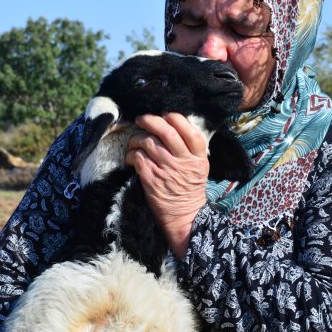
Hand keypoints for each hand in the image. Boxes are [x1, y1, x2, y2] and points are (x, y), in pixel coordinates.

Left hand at [125, 113, 208, 258]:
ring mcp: (167, 170)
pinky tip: (131, 157)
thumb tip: (173, 126)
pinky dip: (132, 154)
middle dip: (151, 121)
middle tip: (142, 119)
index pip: (190, 131)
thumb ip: (191, 149)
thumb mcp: (200, 167)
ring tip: (135, 141)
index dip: (176, 118)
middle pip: (167, 132)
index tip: (165, 114)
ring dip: (137, 138)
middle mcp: (183, 162)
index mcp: (198, 158)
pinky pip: (138, 158)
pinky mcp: (151, 180)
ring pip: (148, 142)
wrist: (185, 216)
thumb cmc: (190, 189)